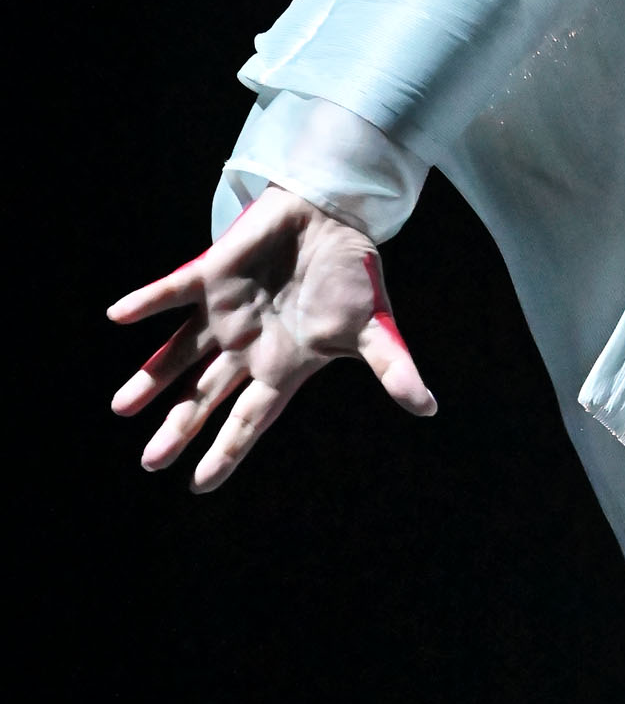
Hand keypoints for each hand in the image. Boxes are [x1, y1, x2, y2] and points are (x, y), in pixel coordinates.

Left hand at [108, 186, 433, 490]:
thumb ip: (392, 367)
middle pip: (205, 395)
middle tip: (151, 461)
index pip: (249, 418)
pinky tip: (119, 316)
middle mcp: (247, 346)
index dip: (226, 450)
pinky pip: (171, 293)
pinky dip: (146, 303)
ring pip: (179, 353)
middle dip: (179, 427)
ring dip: (150, 378)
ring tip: (121, 407)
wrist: (337, 218)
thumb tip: (427, 407)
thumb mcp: (376, 328)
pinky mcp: (211, 275)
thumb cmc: (356, 277)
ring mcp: (225, 313)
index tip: (198, 485)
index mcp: (282, 365)